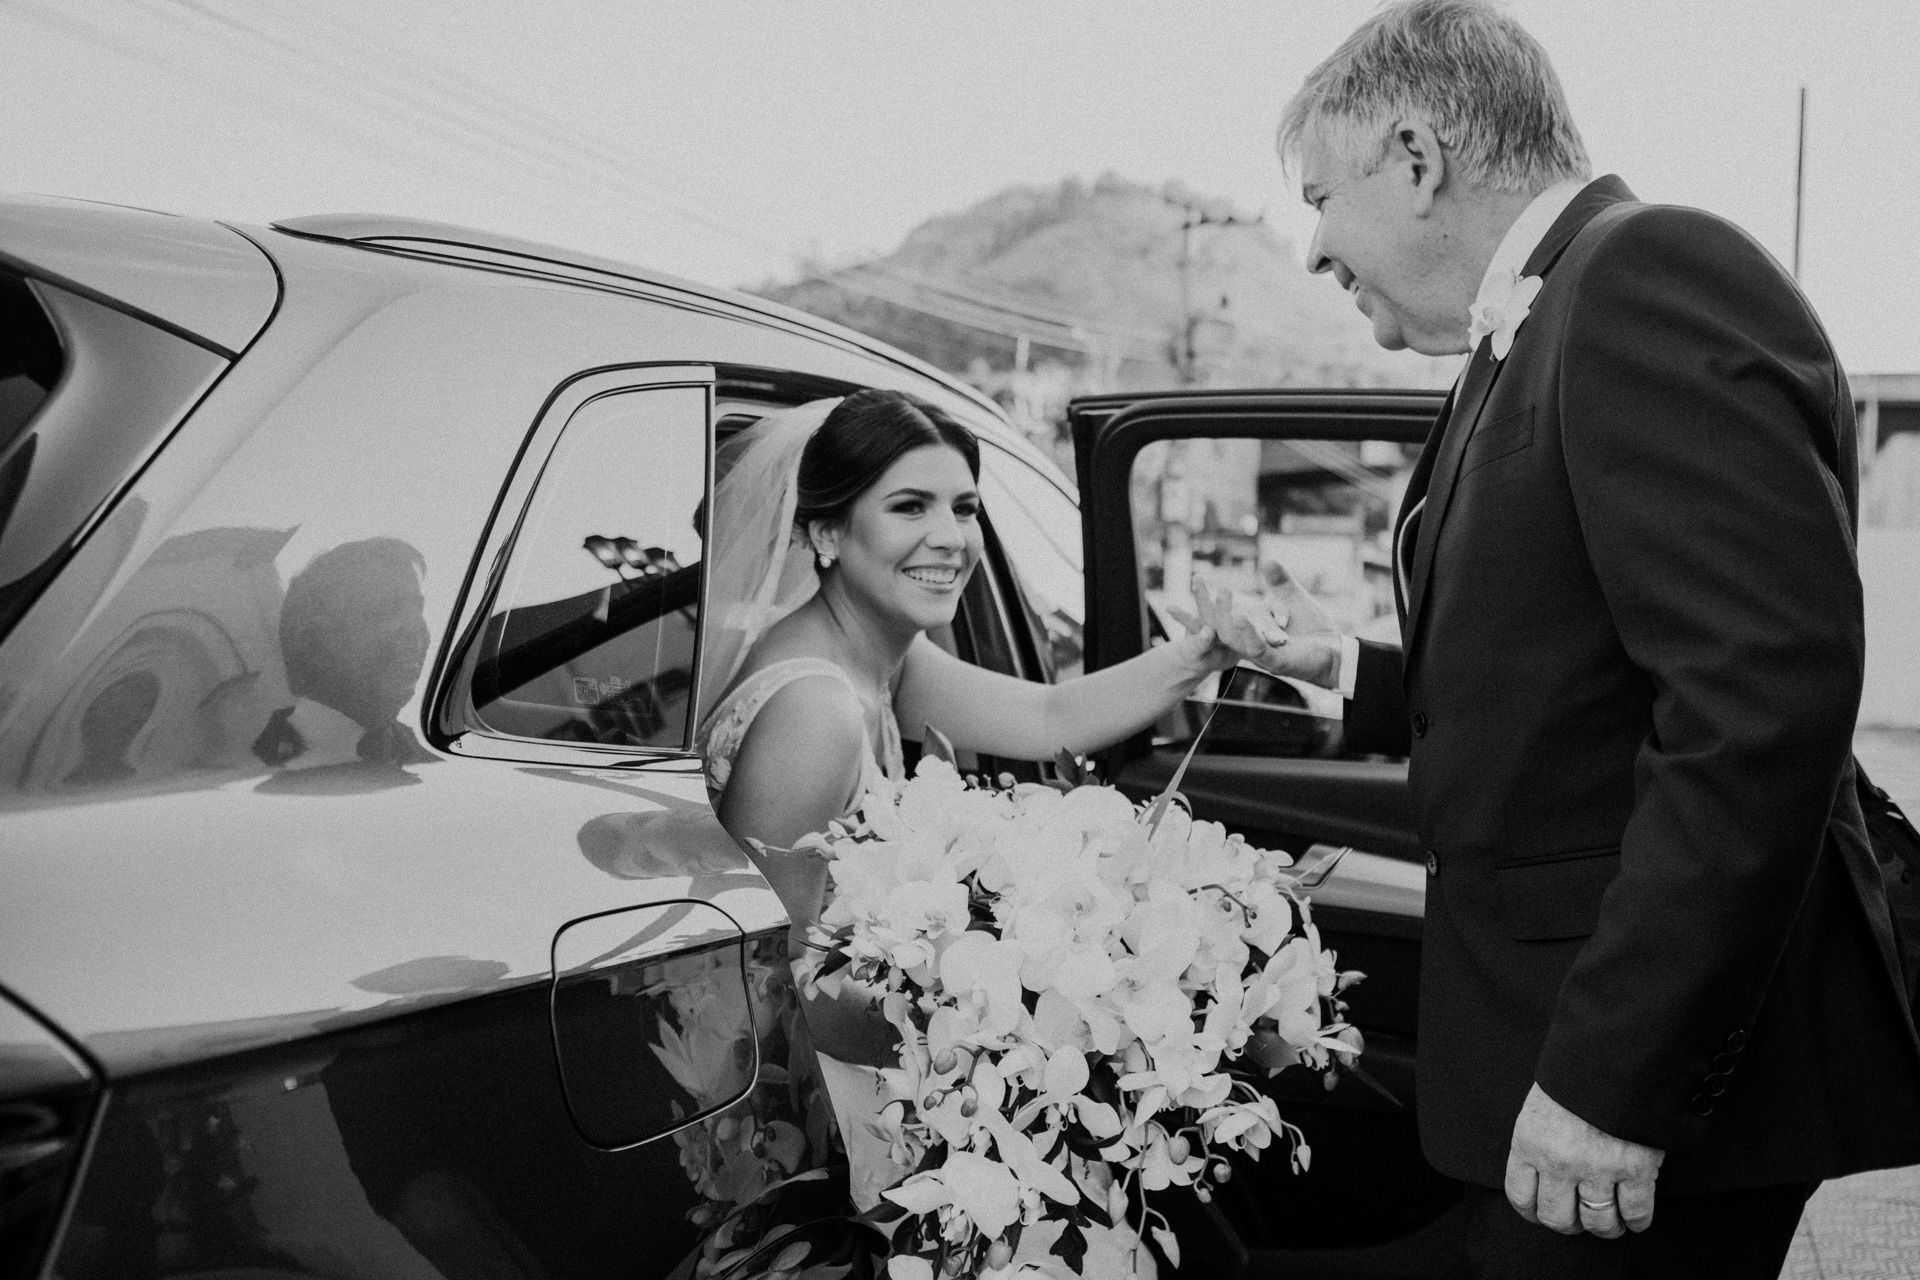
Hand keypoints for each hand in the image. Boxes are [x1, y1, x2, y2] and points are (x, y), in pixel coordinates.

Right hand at [1174, 576, 1343, 688]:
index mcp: (1251, 628)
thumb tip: (1268, 560)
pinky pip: (1257, 648)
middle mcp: (1250, 642)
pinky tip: (1241, 616)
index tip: (1195, 577)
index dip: (1206, 597)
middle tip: (1196, 581)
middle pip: (1220, 625)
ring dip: (1225, 616)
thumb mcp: (1293, 600)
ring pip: (1235, 637)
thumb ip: (1280, 582)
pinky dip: (1248, 633)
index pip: (1222, 613)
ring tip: (1220, 594)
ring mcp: (1262, 654)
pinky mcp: (1276, 662)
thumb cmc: (1313, 628)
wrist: (1336, 652)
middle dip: (1207, 603)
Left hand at [1505, 1083, 1662, 1238]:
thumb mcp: (1541, 1106)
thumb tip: (1543, 1177)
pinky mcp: (1636, 1169)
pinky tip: (1635, 1219)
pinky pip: (1636, 1212)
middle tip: (1579, 1219)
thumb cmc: (1575, 1075)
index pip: (1521, 1197)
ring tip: (1611, 1223)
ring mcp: (1598, 1168)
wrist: (1615, 1053)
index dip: (1533, 1212)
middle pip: (1558, 1218)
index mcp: (1529, 1143)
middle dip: (1569, 1224)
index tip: (1542, 1213)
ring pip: (1598, 1222)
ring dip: (1605, 1228)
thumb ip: (1538, 1142)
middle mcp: (1559, 1162)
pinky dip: (1637, 1221)